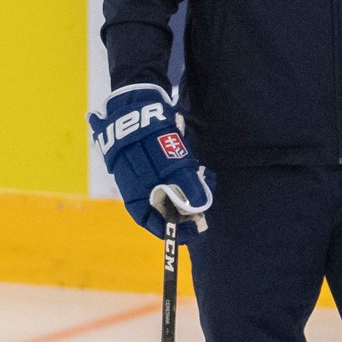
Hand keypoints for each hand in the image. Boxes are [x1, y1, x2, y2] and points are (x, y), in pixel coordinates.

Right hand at [88, 84, 213, 239]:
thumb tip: (199, 209)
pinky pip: (173, 176)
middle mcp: (138, 186)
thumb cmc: (151, 140)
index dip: (169, 231)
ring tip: (207, 180)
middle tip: (205, 209)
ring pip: (171, 191)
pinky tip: (201, 170)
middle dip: (187, 210)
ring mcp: (145, 173)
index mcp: (134, 193)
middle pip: (163, 208)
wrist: (138, 107)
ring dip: (191, 191)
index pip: (149, 221)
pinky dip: (188, 177)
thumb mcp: (173, 166)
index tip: (190, 234)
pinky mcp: (155, 160)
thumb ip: (187, 188)